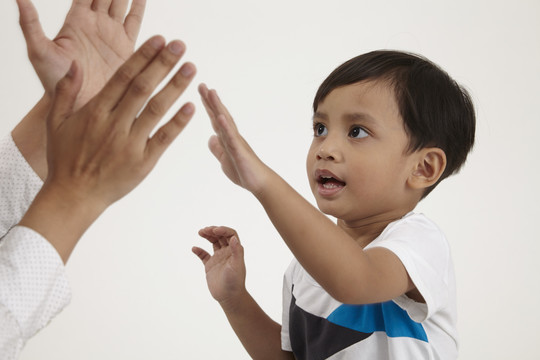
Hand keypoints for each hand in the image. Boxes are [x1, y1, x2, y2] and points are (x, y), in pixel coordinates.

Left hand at [16, 0, 145, 107]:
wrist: (79, 104)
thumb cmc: (55, 81)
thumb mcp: (39, 50)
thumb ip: (30, 23)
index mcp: (77, 21)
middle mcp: (96, 24)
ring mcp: (112, 35)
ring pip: (122, 4)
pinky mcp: (127, 48)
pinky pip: (135, 24)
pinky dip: (139, 9)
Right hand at [46, 35, 195, 206]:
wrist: (73, 196)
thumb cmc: (65, 159)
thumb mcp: (55, 122)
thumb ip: (65, 92)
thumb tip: (75, 64)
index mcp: (95, 111)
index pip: (123, 77)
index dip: (143, 57)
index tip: (159, 40)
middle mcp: (114, 124)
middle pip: (143, 88)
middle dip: (163, 64)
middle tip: (181, 46)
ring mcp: (130, 144)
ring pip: (156, 110)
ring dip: (175, 87)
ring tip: (191, 69)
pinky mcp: (143, 163)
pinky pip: (163, 139)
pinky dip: (177, 123)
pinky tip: (191, 107)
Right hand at [193, 226, 246, 303]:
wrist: (229, 297)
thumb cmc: (235, 282)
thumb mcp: (237, 265)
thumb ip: (236, 251)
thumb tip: (234, 237)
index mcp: (234, 251)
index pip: (230, 234)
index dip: (223, 230)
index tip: (214, 230)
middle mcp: (227, 253)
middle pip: (221, 236)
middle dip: (213, 231)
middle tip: (204, 230)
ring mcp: (218, 259)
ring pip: (213, 243)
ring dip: (207, 236)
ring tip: (200, 232)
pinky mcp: (210, 266)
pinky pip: (204, 255)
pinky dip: (199, 251)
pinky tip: (194, 248)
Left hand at [198, 84, 270, 195]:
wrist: (260, 183)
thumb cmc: (244, 171)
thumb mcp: (224, 160)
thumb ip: (218, 148)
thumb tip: (211, 138)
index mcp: (227, 138)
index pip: (215, 118)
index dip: (208, 105)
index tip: (201, 90)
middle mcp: (232, 136)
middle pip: (220, 114)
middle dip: (211, 100)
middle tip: (202, 84)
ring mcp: (236, 142)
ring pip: (226, 122)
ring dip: (218, 107)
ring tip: (211, 93)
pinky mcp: (240, 151)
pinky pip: (231, 138)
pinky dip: (225, 127)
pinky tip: (220, 117)